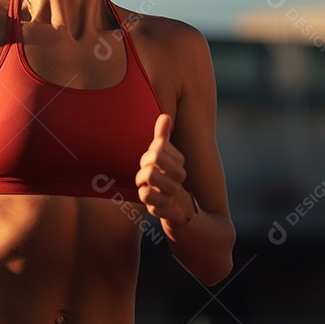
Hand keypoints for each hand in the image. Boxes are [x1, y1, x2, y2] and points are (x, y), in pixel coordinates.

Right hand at [136, 113, 196, 230]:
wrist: (178, 206)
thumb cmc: (172, 180)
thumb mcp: (172, 157)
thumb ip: (164, 137)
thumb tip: (164, 116)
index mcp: (149, 159)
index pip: (159, 146)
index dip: (175, 156)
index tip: (181, 165)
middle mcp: (143, 172)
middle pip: (153, 156)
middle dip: (173, 167)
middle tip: (181, 178)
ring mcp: (143, 188)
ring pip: (149, 174)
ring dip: (170, 183)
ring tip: (175, 191)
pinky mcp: (146, 205)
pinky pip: (147, 195)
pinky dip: (164, 198)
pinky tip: (170, 201)